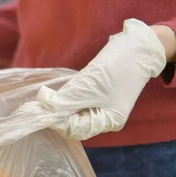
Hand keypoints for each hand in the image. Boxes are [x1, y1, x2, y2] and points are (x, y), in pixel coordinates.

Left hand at [37, 19, 166, 139]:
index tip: (39, 108)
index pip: (76, 129)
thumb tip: (43, 106)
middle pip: (74, 123)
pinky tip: (54, 93)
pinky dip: (65, 98)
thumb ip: (66, 100)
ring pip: (73, 111)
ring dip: (58, 105)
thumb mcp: (89, 86)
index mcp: (108, 121)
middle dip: (56, 114)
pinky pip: (76, 101)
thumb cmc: (117, 68)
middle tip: (38, 102)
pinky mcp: (96, 93)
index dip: (56, 121)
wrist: (137, 47)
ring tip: (45, 97)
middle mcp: (105, 118)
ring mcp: (101, 105)